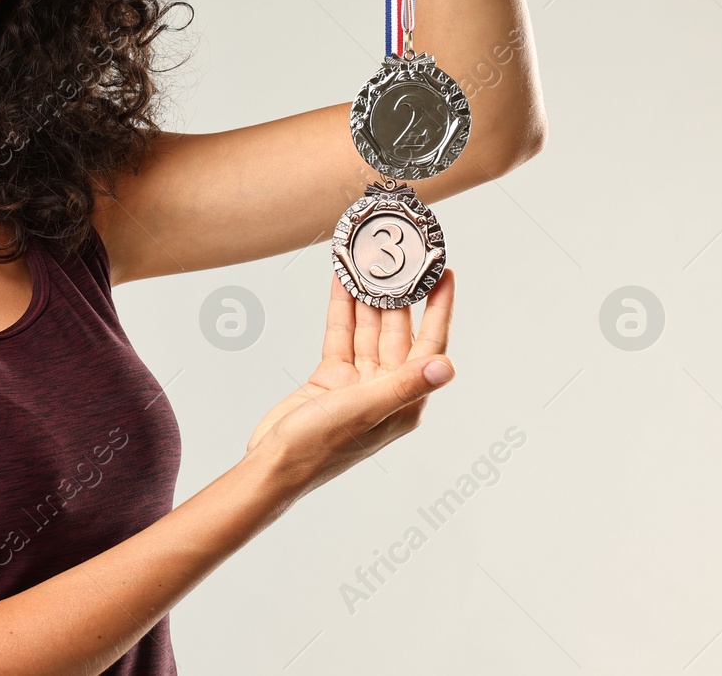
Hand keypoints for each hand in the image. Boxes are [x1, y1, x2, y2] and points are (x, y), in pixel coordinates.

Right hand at [247, 269, 454, 494]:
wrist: (274, 464)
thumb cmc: (319, 448)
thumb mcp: (364, 411)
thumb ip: (404, 387)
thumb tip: (447, 367)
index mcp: (404, 399)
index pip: (430, 344)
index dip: (440, 309)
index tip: (446, 274)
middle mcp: (386, 388)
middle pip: (398, 330)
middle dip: (399, 293)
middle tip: (400, 256)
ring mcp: (358, 381)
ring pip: (368, 328)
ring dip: (369, 296)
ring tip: (369, 260)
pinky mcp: (331, 377)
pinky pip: (341, 335)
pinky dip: (342, 310)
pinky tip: (342, 283)